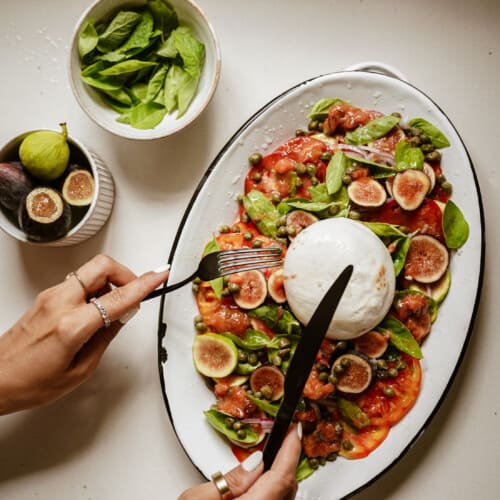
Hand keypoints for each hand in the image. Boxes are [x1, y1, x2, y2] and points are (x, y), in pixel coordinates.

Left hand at [0, 254, 168, 414]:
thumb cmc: (29, 382)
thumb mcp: (80, 369)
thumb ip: (106, 337)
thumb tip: (124, 315)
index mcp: (71, 325)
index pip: (119, 297)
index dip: (145, 284)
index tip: (160, 275)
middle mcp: (59, 303)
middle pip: (102, 265)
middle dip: (126, 273)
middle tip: (135, 290)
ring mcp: (51, 296)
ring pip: (91, 271)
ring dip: (109, 282)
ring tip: (114, 308)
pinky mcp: (46, 296)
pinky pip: (79, 281)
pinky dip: (95, 288)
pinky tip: (96, 309)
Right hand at [179, 424, 301, 499]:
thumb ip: (228, 480)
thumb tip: (255, 462)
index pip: (282, 477)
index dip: (291, 450)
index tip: (294, 430)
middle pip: (288, 488)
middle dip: (288, 461)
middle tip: (284, 439)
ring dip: (282, 477)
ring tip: (274, 458)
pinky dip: (275, 492)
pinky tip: (265, 483)